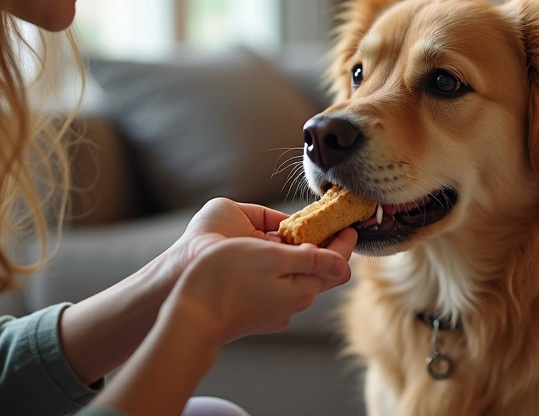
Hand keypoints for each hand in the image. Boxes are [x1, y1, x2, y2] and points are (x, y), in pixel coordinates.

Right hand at [153, 198, 355, 296]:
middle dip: (326, 246)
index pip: (337, 264)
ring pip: (298, 278)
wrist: (189, 317)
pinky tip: (270, 256)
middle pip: (319, 272)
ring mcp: (274, 311)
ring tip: (299, 233)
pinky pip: (279, 285)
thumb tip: (345, 262)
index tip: (349, 222)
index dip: (345, 240)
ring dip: (302, 256)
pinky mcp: (256, 313)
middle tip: (326, 222)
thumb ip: (310, 260)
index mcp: (302, 289)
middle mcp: (292, 304)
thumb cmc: (225, 281)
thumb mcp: (271, 259)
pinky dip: (282, 267)